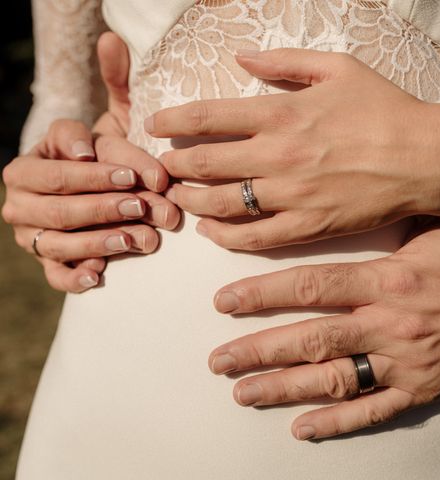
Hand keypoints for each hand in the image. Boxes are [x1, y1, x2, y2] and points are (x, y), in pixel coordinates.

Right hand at [1, 33, 178, 291]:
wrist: (112, 202)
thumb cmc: (117, 159)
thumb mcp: (121, 122)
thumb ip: (118, 85)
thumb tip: (113, 38)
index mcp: (43, 151)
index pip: (63, 149)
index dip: (96, 161)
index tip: (132, 172)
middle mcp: (27, 190)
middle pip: (56, 197)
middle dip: (104, 202)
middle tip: (145, 206)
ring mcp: (32, 227)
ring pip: (55, 235)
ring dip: (98, 238)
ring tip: (140, 240)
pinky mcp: (48, 259)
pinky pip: (53, 273)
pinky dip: (74, 276)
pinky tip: (100, 276)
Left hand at [147, 48, 439, 249]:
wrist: (427, 158)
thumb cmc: (387, 109)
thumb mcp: (339, 67)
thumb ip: (285, 62)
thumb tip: (242, 56)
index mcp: (283, 112)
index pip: (207, 116)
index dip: (173, 120)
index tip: (155, 123)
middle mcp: (279, 155)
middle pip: (204, 163)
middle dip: (174, 164)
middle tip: (164, 165)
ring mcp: (292, 195)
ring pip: (222, 203)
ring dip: (192, 199)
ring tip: (180, 196)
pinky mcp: (309, 227)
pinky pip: (254, 237)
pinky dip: (224, 236)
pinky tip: (212, 230)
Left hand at [208, 222, 439, 439]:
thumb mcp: (433, 227)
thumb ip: (383, 224)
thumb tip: (336, 202)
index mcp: (389, 279)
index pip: (311, 287)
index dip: (262, 294)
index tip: (223, 301)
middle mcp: (391, 323)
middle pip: (311, 339)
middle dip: (259, 350)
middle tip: (218, 360)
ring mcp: (406, 361)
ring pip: (333, 378)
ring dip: (283, 388)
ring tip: (242, 393)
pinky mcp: (423, 389)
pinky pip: (374, 411)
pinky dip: (337, 422)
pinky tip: (302, 429)